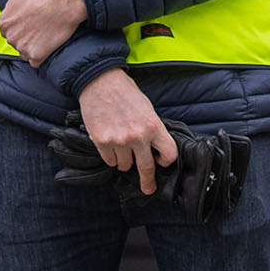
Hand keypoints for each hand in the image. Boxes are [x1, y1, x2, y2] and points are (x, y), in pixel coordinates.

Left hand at [0, 0, 89, 63]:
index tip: (32, 16)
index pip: (7, 29)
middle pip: (16, 41)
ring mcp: (23, 47)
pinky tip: (48, 42)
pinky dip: (41, 55)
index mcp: (3, 22)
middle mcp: (10, 36)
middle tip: (41, 23)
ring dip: (33, 46)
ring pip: (25, 51)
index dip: (20, 22)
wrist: (67, 0)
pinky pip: (35, 61)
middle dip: (25, 35)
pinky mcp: (37, 55)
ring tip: (46, 31)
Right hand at [77, 67, 178, 194]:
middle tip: (148, 188)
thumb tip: (155, 149)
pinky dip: (111, 157)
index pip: (169, 154)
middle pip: (146, 168)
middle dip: (147, 181)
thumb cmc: (125, 93)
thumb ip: (153, 130)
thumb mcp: (147, 109)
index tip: (161, 162)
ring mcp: (118, 140)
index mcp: (153, 126)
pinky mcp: (101, 141)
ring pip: (125, 166)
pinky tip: (111, 145)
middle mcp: (137, 136)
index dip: (166, 160)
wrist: (100, 82)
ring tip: (121, 146)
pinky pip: (109, 161)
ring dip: (124, 161)